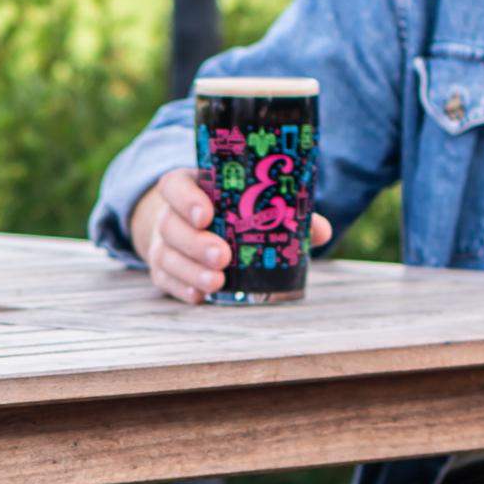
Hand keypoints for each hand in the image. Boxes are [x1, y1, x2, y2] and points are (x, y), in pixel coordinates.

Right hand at [128, 168, 331, 305]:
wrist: (191, 223)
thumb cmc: (228, 209)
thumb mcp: (248, 201)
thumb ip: (283, 211)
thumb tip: (320, 231)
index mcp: (188, 187)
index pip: (175, 187)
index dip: (187, 200)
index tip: (207, 215)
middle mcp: (170, 214)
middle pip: (171, 225)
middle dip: (196, 243)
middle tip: (222, 256)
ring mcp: (163, 244)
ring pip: (167, 256)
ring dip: (191, 271)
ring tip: (217, 282)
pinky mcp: (163, 269)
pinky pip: (166, 280)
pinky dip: (183, 289)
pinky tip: (200, 296)